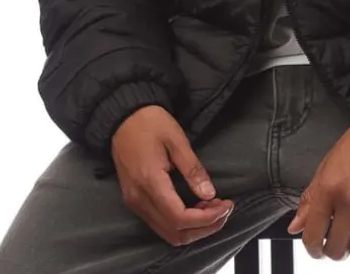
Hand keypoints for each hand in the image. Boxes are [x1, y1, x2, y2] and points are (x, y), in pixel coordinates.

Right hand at [111, 104, 233, 246]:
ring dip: (193, 228)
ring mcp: (134, 203)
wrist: (123, 117)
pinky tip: (196, 208)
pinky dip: (180, 224)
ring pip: (167, 233)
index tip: (226, 206)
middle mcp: (138, 200)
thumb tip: (210, 194)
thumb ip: (193, 169)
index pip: (179, 218)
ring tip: (213, 209)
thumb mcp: (177, 139)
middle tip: (224, 210)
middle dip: (204, 228)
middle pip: (174, 233)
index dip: (206, 219)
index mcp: (149, 182)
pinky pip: (159, 224)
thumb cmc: (151, 123)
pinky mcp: (134, 201)